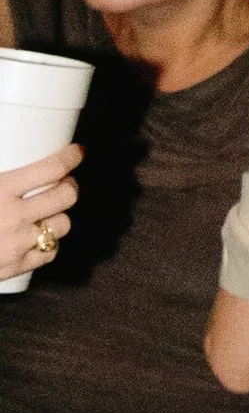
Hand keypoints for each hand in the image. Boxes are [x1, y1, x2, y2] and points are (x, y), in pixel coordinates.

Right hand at [3, 143, 78, 278]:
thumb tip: (4, 145)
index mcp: (0, 189)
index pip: (51, 168)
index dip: (70, 157)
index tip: (77, 152)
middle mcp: (14, 217)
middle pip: (67, 196)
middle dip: (69, 185)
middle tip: (64, 182)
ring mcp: (18, 244)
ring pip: (63, 225)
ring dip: (59, 215)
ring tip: (49, 209)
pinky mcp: (17, 267)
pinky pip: (50, 252)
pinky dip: (48, 243)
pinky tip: (39, 235)